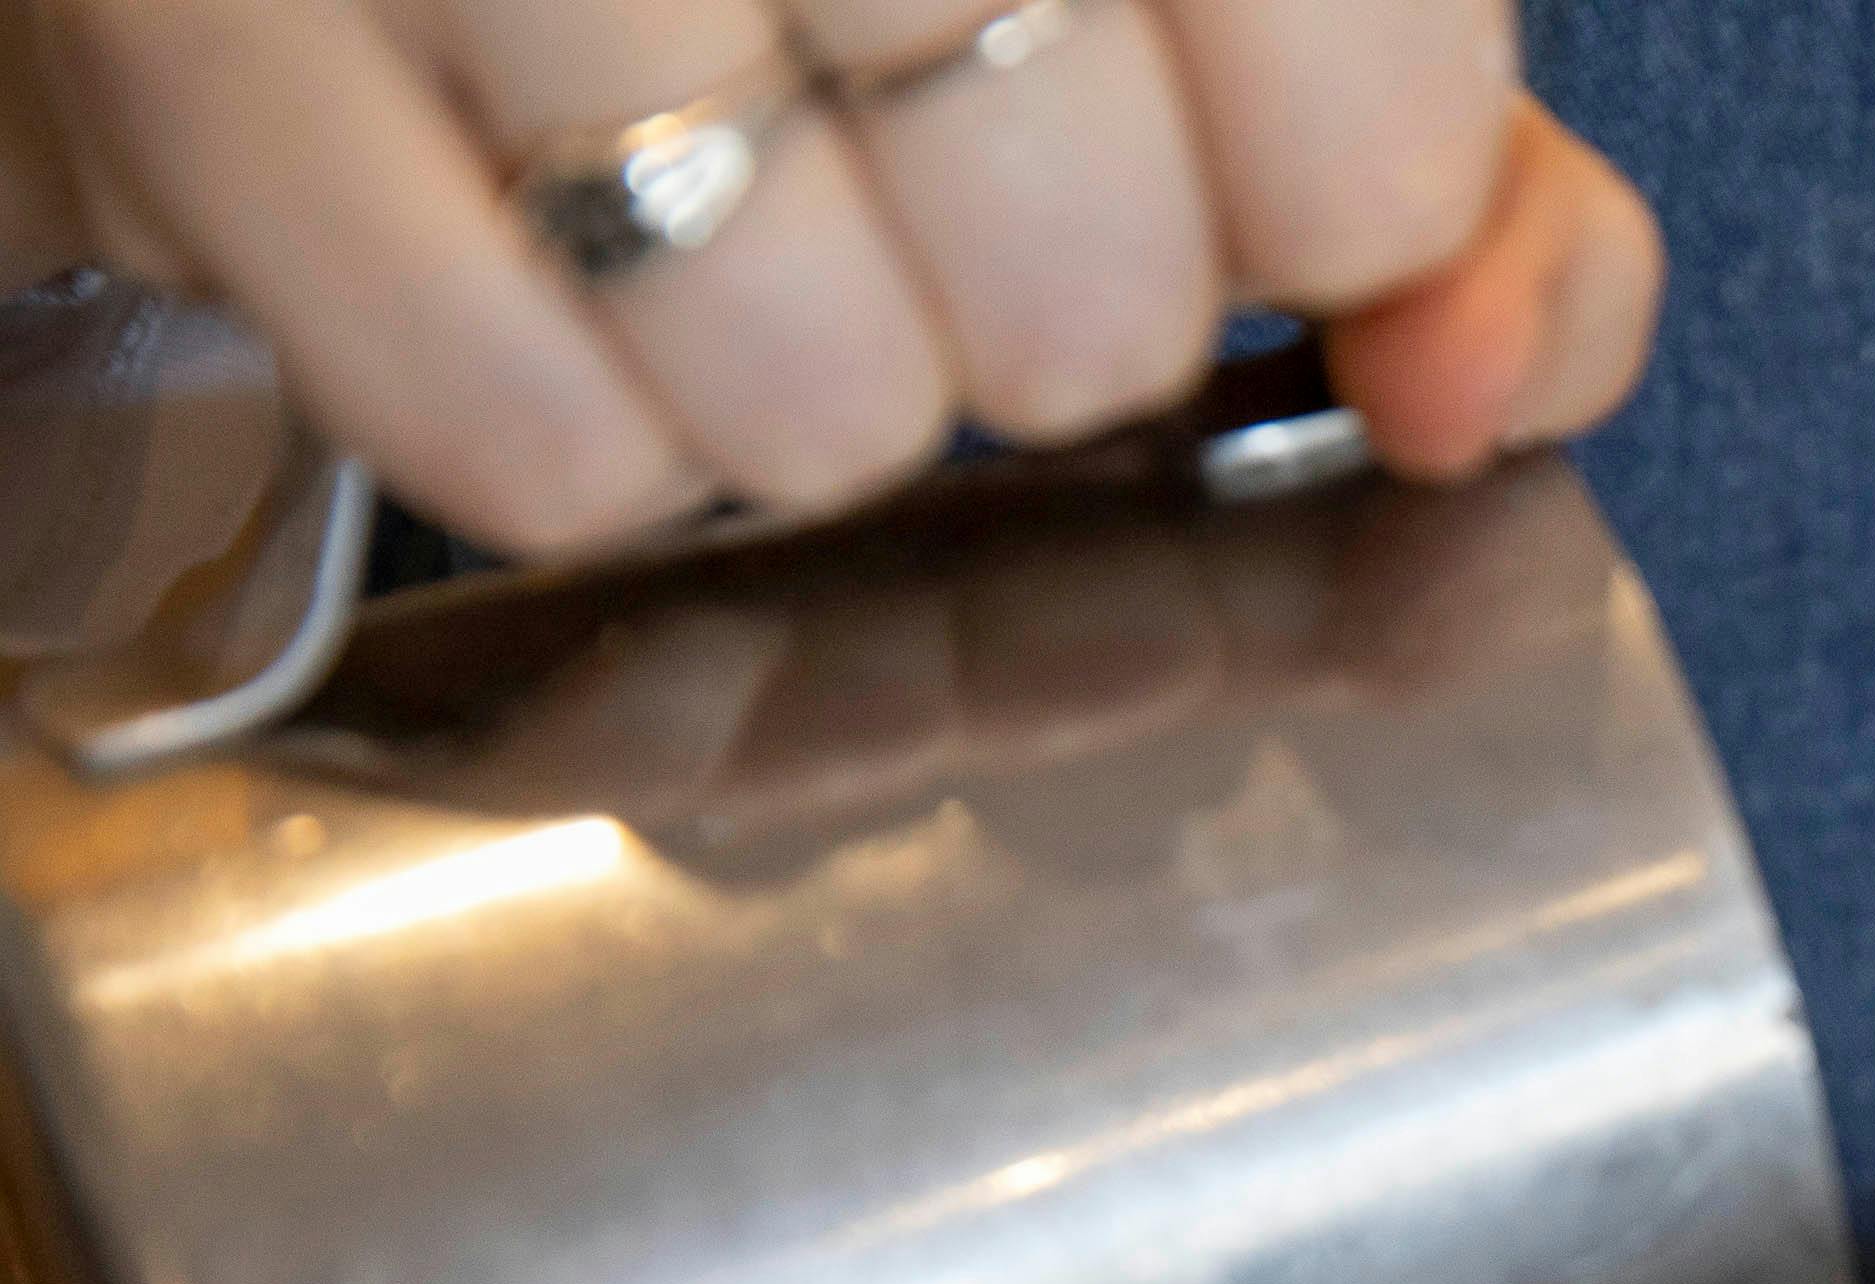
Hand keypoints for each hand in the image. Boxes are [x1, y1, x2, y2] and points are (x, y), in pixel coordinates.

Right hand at [0, 0, 1658, 556]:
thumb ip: (1440, 148)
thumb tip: (1482, 384)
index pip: (1365, 146)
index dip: (1343, 209)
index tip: (1263, 153)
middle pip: (1087, 307)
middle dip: (1064, 300)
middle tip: (950, 147)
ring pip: (820, 414)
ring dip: (820, 375)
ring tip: (738, 183)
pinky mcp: (203, 49)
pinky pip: (537, 456)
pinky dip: (588, 431)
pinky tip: (565, 238)